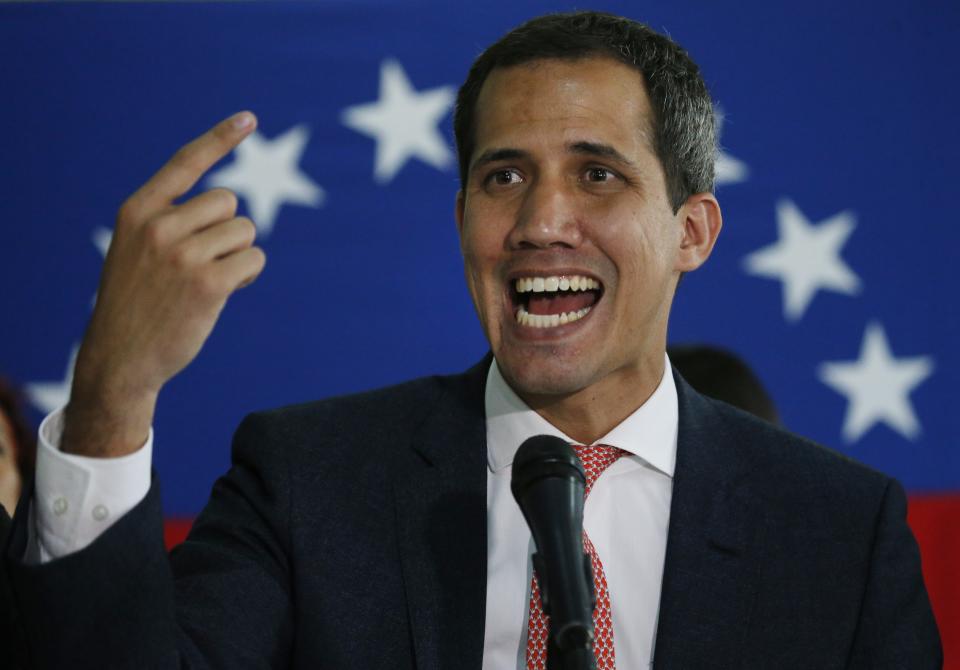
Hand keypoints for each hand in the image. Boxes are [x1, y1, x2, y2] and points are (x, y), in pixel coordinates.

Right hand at [63, 112, 265, 456]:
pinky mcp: (207, 282)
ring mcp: (182, 253)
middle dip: (228, 230)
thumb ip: (171, 222)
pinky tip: (226, 291)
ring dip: (240, 255)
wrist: (120, 357)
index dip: (219, 138)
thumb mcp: (138, 251)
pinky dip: (248, 274)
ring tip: (211, 280)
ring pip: (245, 231)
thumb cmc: (137, 303)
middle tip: (207, 261)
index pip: (186, 163)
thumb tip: (232, 209)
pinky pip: (253, 259)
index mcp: (139, 211)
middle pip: (230, 202)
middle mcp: (159, 225)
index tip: (249, 117)